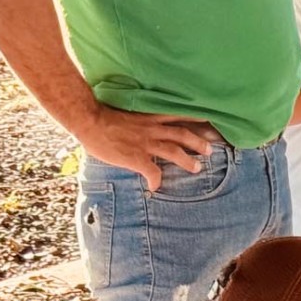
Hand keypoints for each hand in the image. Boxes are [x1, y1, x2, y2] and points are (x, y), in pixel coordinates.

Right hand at [81, 107, 216, 190]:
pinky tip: (156, 187)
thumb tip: (142, 126)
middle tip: (210, 150)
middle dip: (198, 142)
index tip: (210, 121)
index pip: (178, 116)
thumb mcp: (129, 113)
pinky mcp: (137, 157)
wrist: (89, 121)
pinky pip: (152, 172)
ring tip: (198, 168)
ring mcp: (146, 143)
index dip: (195, 119)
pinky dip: (156, 180)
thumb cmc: (104, 116)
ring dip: (188, 160)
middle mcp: (152, 129)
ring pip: (174, 151)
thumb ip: (140, 120)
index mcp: (150, 117)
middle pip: (182, 134)